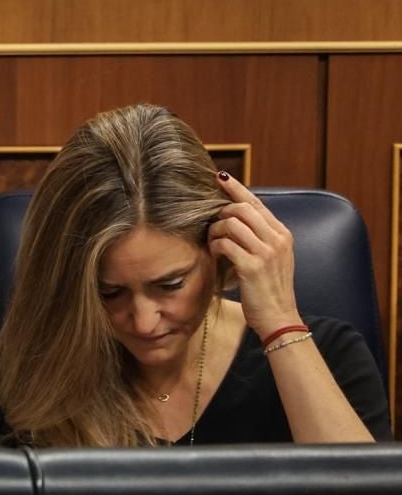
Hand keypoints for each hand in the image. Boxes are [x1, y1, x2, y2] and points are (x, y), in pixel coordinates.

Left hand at [207, 172, 301, 339]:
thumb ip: (259, 238)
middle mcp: (278, 239)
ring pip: (232, 223)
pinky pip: (225, 244)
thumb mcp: (271, 259)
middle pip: (242, 208)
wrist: (279, 317)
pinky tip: (213, 253)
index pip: (257, 203)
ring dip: (215, 231)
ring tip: (212, 243)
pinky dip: (214, 246)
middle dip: (220, 213)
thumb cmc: (268, 290)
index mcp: (283, 234)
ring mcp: (267, 252)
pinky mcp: (252, 266)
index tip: (220, 178)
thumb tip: (234, 219)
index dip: (236, 189)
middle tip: (211, 226)